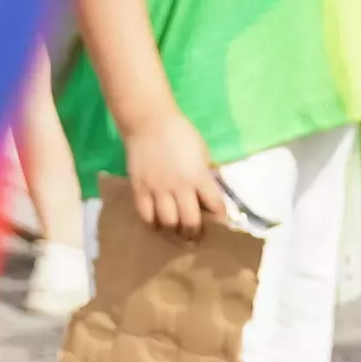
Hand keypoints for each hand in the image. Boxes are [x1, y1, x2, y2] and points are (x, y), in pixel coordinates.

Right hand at [119, 112, 223, 236]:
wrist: (149, 123)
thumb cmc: (181, 135)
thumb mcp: (201, 153)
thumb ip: (204, 175)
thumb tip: (207, 195)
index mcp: (199, 176)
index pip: (215, 205)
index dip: (219, 219)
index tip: (220, 226)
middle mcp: (179, 187)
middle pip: (190, 222)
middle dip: (195, 233)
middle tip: (195, 238)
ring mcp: (157, 189)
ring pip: (167, 223)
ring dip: (174, 232)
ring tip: (176, 234)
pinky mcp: (139, 189)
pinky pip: (146, 215)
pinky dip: (153, 224)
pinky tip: (157, 225)